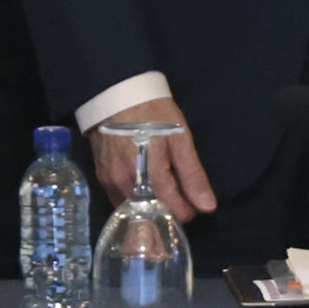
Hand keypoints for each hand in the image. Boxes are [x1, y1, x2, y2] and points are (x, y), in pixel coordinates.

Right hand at [90, 98, 216, 222]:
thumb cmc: (153, 114)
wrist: (116, 93)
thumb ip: (193, 176)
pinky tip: (141, 182)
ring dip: (151, 203)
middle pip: (155, 214)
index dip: (190, 207)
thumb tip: (207, 207)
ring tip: (159, 182)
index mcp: (151, 178)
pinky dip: (134, 198)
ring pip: (137, 210)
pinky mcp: (101, 178)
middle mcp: (128, 187)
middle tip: (176, 185)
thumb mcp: (179, 139)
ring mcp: (111, 183)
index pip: (176, 213)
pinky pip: (120, 200)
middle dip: (169, 206)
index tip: (192, 194)